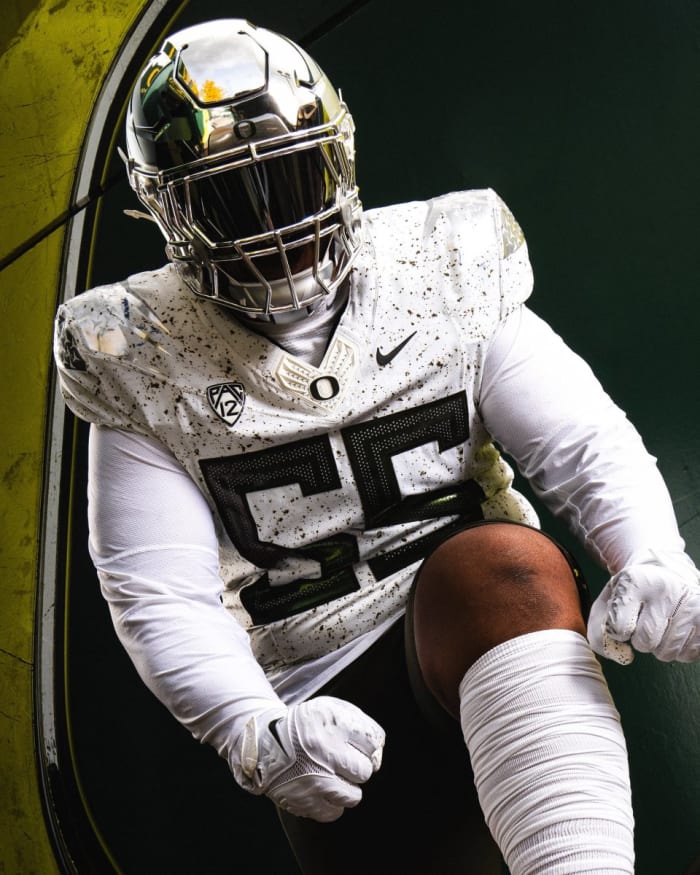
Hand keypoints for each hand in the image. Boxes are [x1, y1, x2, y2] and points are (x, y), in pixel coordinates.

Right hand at [236, 696, 384, 821]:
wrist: (264, 745)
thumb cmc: (305, 727)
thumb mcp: (329, 709)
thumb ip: (359, 722)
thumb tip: (378, 751)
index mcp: (331, 723)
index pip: (374, 741)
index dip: (368, 744)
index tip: (356, 745)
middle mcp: (323, 750)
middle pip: (365, 770)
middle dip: (357, 766)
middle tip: (342, 761)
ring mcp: (314, 778)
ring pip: (354, 796)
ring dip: (347, 787)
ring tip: (333, 776)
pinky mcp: (305, 801)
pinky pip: (335, 812)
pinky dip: (331, 803)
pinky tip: (322, 789)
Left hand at [588, 550, 699, 663]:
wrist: (665, 573)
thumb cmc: (631, 594)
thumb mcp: (606, 602)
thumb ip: (599, 633)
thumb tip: (624, 656)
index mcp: (635, 581)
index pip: (618, 628)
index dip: (617, 632)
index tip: (621, 619)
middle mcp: (665, 589)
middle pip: (645, 642)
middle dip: (639, 640)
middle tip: (643, 621)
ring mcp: (690, 603)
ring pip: (667, 652)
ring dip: (659, 647)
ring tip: (660, 624)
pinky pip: (687, 655)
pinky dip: (678, 650)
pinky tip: (676, 630)